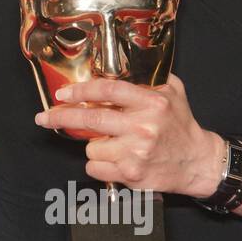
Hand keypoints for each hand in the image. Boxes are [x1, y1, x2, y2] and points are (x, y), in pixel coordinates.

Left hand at [33, 73, 225, 196]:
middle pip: (90, 119)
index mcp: (151, 102)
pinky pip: (94, 167)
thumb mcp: (172, 92)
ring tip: (114, 144)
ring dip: (94, 145)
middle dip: (61, 117)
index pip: (107, 90)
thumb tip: (116, 66)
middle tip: (43, 117)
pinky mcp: (131, 174)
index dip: (80, 90)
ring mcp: (136, 153)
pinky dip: (98, 164)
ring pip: (91, 146)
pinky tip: (115, 160)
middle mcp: (143, 127)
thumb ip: (147, 78)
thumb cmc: (181, 125)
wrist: (197, 162)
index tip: (62, 93)